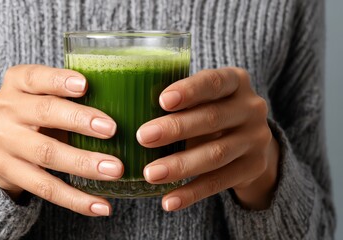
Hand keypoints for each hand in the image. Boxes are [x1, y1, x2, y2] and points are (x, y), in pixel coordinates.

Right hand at [0, 65, 122, 215]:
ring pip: (46, 154)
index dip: (59, 81)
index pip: (34, 77)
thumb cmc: (38, 113)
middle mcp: (6, 110)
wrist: (0, 145)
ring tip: (115, 170)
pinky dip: (76, 199)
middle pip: (44, 113)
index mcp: (17, 83)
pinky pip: (45, 188)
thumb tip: (127, 102)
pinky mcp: (9, 173)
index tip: (85, 86)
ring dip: (83, 163)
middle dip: (79, 121)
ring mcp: (4, 143)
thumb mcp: (45, 95)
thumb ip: (72, 95)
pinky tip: (101, 205)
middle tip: (111, 129)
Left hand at [137, 67, 278, 210]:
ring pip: (216, 154)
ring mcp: (256, 139)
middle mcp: (251, 108)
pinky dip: (191, 193)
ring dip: (180, 165)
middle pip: (212, 118)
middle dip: (176, 129)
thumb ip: (179, 101)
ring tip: (150, 174)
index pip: (214, 82)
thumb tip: (129, 111)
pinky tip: (168, 201)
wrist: (250, 143)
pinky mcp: (253, 168)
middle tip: (143, 137)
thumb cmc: (210, 112)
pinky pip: (220, 182)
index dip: (189, 91)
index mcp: (235, 81)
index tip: (162, 100)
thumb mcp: (203, 99)